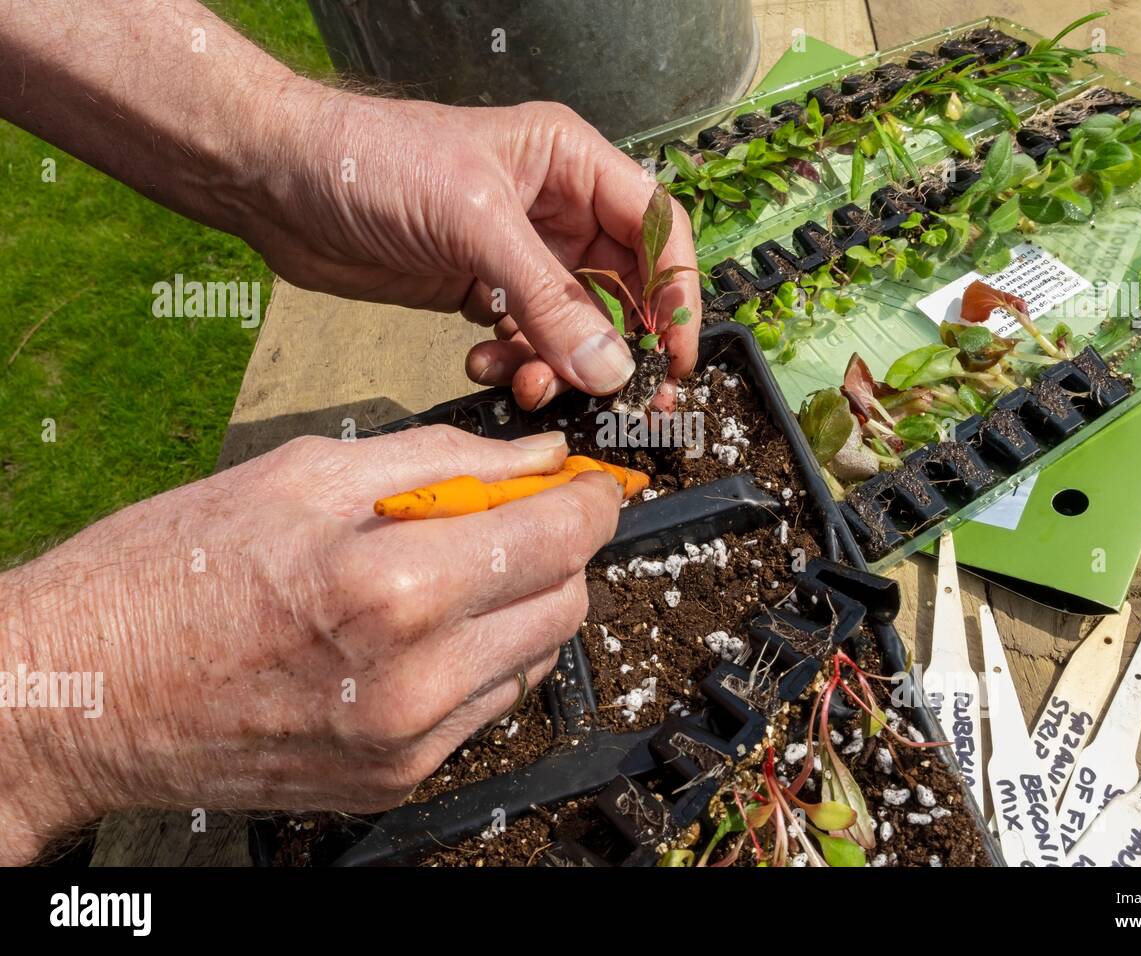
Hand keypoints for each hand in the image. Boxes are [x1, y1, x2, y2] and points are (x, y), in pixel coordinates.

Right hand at [0, 427, 620, 863]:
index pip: (558, 538)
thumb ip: (443, 460)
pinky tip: (420, 630)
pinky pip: (484, 709)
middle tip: (514, 517)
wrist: (85, 693)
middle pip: (565, 604)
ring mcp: (409, 743)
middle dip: (559, 551)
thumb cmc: (173, 572)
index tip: (593, 484)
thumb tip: (540, 457)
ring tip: (450, 573)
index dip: (592, 502)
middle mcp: (417, 679)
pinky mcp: (394, 780)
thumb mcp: (306, 474)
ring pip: (534, 660)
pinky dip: (479, 660)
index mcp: (395, 585)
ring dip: (520, 607)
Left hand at [254, 91, 700, 409]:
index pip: (656, 229)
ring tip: (532, 381)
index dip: (676, 293)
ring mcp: (518, 255)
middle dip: (620, 346)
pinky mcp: (482, 292)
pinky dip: (516, 364)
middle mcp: (554, 210)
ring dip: (560, 363)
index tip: (677, 356)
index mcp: (569, 165)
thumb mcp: (474, 225)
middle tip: (622, 399)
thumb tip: (613, 368)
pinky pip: (526, 342)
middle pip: (622, 289)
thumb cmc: (372, 162)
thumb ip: (550, 300)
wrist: (279, 183)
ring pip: (574, 327)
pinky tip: (485, 362)